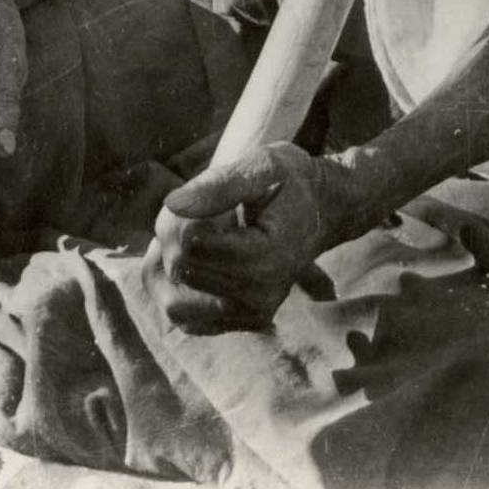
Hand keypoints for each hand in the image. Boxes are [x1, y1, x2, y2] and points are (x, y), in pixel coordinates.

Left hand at [144, 143, 332, 333]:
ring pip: (173, 302)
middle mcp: (261, 295)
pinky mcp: (238, 322)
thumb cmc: (290, 182)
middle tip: (197, 208)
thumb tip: (172, 203)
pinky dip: (176, 288)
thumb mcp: (264, 165)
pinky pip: (184, 318)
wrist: (320, 211)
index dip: (183, 214)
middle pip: (181, 269)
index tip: (203, 196)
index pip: (191, 244)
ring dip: (168, 265)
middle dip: (173, 235)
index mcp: (267, 257)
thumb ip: (221, 183)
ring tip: (190, 233)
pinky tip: (193, 257)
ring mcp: (250, 314)